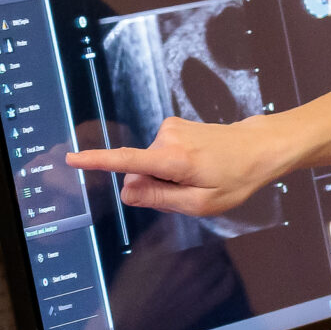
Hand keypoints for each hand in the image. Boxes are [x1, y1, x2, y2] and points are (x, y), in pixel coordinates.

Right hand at [64, 114, 286, 216]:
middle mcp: (167, 138)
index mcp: (173, 160)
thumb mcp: (201, 203)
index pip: (126, 162)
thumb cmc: (236, 178)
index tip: (71, 158)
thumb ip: (160, 198)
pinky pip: (159, 154)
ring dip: (169, 176)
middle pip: (140, 172)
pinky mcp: (173, 126)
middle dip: (157, 186)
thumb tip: (127, 191)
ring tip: (201, 174)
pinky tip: (199, 164)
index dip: (96, 162)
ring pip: (151, 164)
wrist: (259, 147)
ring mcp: (170, 129)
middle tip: (192, 188)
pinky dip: (173, 164)